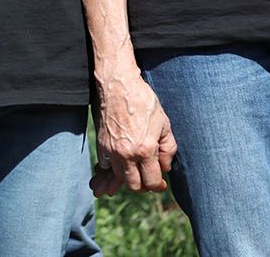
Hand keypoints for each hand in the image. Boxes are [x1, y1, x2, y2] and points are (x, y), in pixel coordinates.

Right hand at [95, 70, 176, 194]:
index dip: (158, 186)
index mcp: (145, 149)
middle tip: (149, 178)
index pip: (151, 182)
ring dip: (128, 178)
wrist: (118, 84)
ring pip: (119, 178)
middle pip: (133, 185)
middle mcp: (126, 153)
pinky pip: (105, 166)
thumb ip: (168, 149)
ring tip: (135, 173)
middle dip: (143, 186)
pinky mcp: (101, 144)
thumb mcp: (164, 123)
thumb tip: (165, 167)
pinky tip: (119, 166)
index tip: (160, 183)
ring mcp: (111, 150)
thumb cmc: (143, 101)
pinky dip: (112, 170)